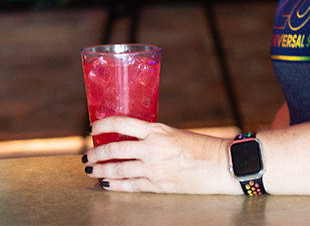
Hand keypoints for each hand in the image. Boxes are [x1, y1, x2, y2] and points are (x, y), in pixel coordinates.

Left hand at [82, 116, 240, 194]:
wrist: (222, 165)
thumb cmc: (201, 147)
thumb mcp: (173, 132)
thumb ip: (152, 135)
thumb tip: (131, 138)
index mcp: (156, 129)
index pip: (121, 123)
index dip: (103, 125)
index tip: (92, 128)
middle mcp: (152, 148)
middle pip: (115, 149)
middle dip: (97, 153)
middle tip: (87, 155)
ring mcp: (154, 168)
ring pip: (119, 169)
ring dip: (101, 170)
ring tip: (91, 170)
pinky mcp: (159, 185)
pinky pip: (130, 185)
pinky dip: (115, 185)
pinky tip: (106, 184)